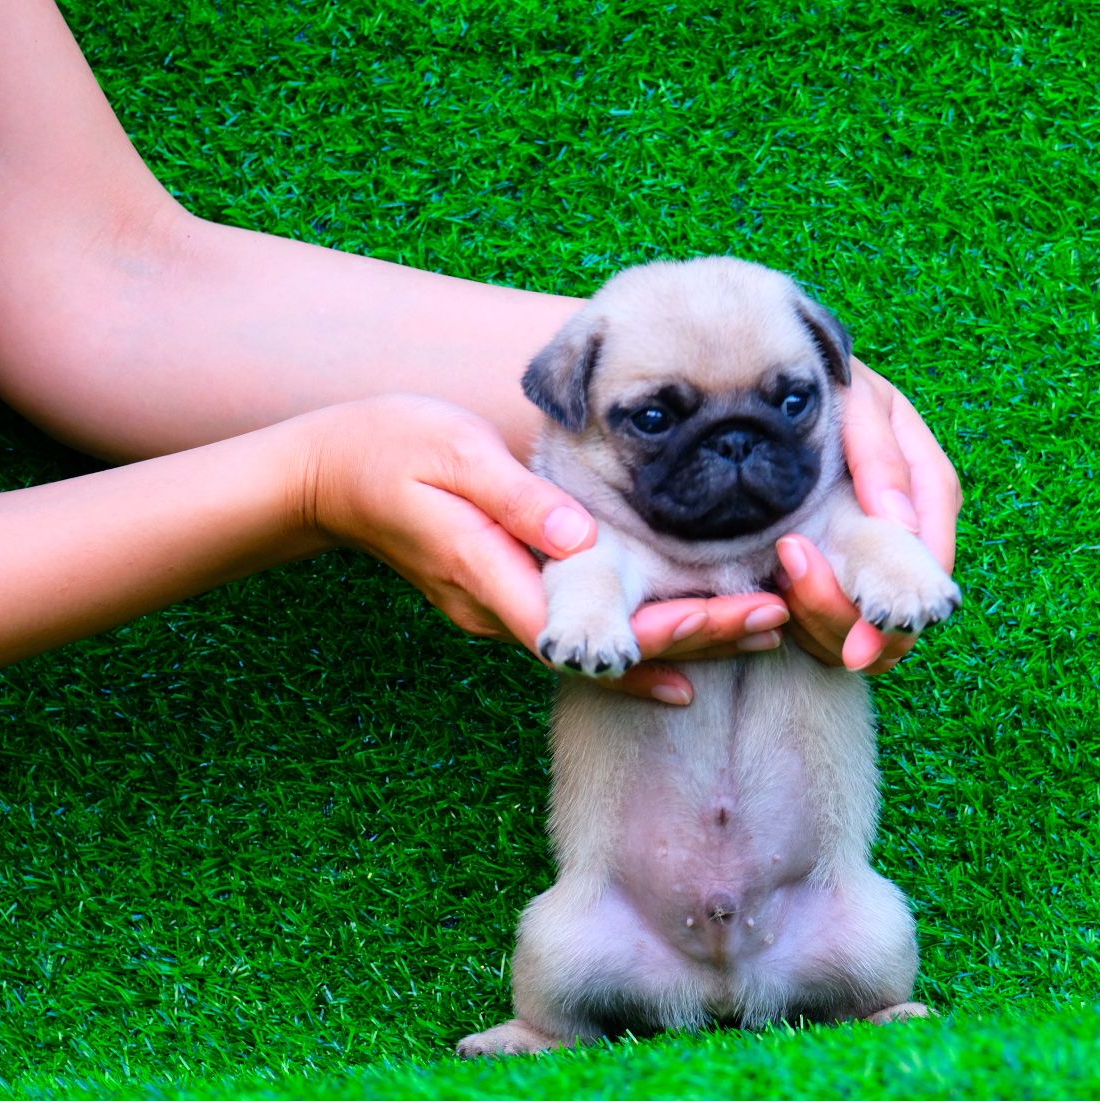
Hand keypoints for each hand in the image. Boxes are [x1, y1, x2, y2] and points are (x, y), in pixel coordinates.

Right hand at [299, 394, 783, 703]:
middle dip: (694, 639)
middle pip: (609, 651)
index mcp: (490, 575)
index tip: (730, 618)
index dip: (663, 635)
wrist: (326, 476)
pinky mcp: (505, 598)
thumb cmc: (388, 448)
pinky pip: (584, 633)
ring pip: (602, 649)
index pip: (590, 629)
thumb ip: (517, 501)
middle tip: (773, 623)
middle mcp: (498, 610)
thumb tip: (581, 540)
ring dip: (677, 643)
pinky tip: (688, 651)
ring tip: (759, 629)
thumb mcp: (451, 456)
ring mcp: (499, 611)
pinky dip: (638, 643)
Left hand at [779, 362, 961, 674]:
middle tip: (799, 589)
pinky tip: (778, 597)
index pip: (935, 548)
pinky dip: (807, 624)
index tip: (878, 621)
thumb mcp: (857, 400)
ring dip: (826, 621)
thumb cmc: (823, 384)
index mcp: (925, 483)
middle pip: (905, 604)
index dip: (915, 592)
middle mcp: (908, 527)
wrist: (776, 388)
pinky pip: (834, 626)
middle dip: (858, 614)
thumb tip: (903, 527)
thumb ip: (879, 454)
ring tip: (780, 579)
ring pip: (871, 626)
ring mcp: (872, 555)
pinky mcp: (835, 575)